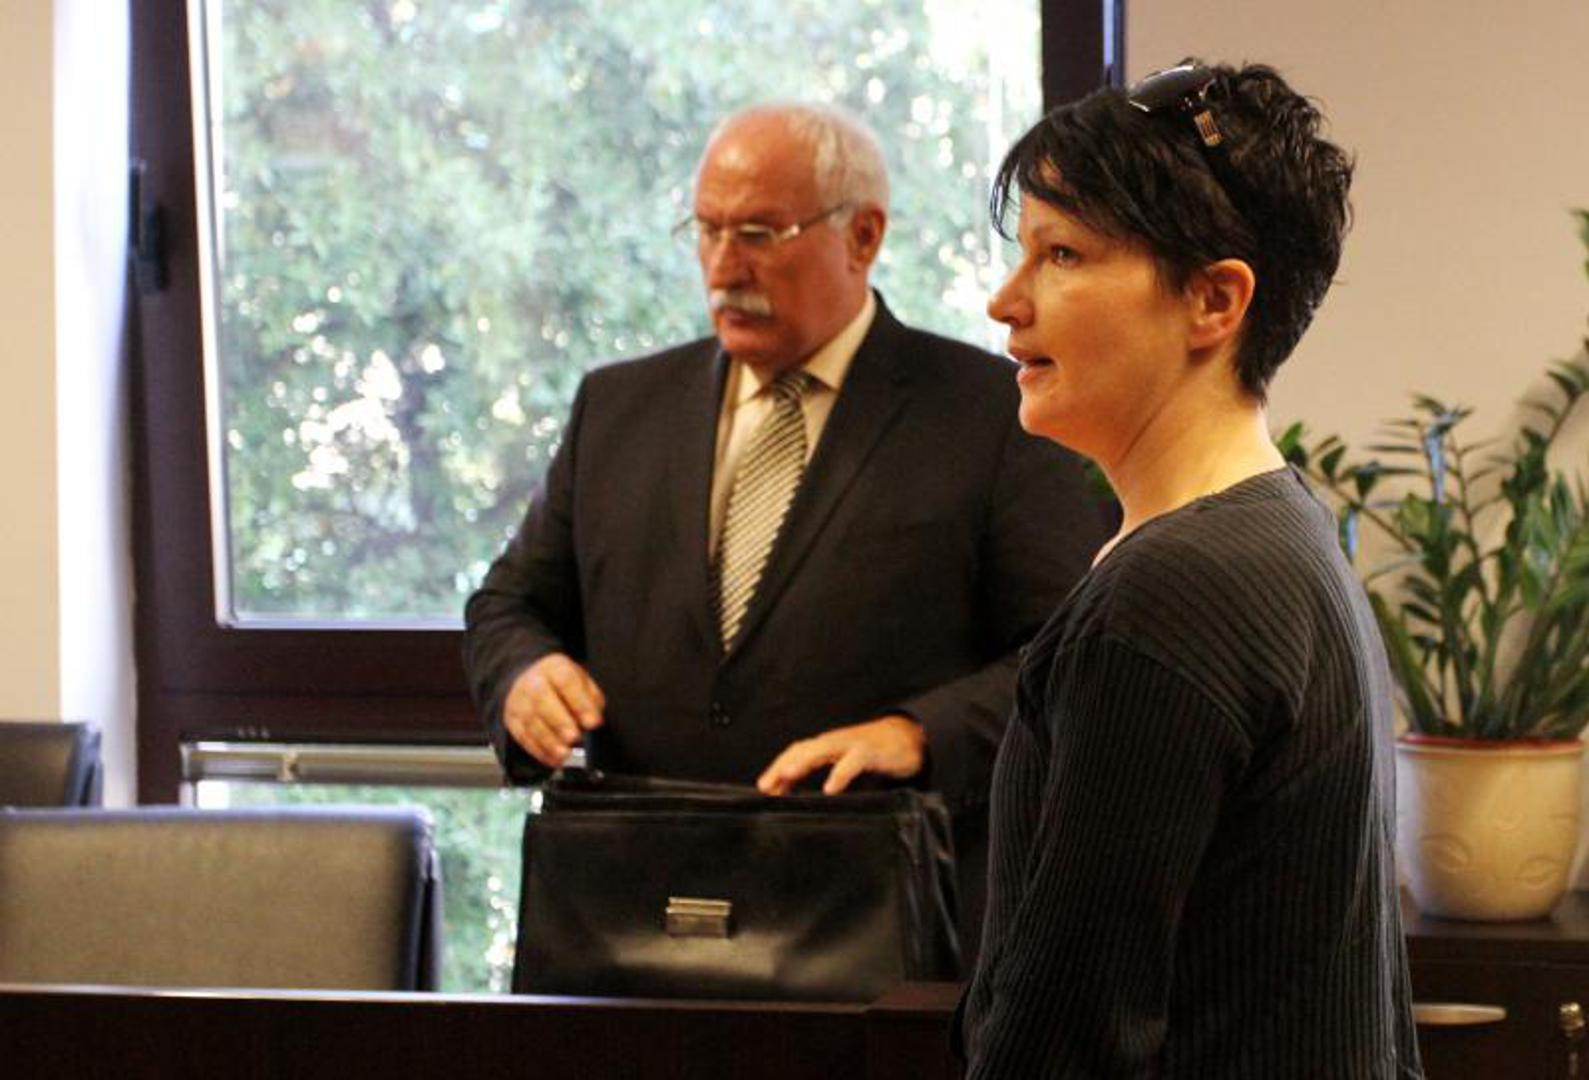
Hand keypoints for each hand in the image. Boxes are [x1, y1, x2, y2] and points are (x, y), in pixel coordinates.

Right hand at [503, 653, 605, 767]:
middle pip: (541, 699)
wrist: (530, 680)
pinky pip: (523, 737)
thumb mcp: (582, 681)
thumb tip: (593, 718)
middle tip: (574, 738)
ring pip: (531, 721)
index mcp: (554, 668)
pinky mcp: (512, 720)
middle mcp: (533, 682)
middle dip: (559, 721)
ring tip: (565, 753)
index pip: (566, 681)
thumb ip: (591, 699)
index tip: (592, 722)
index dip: (580, 702)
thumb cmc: (562, 684)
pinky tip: (554, 759)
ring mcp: (519, 701)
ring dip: (549, 741)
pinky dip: (539, 751)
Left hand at [756, 714, 926, 795]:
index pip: (796, 753)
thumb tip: (806, 795)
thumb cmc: (874, 752)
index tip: (763, 787)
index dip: (778, 768)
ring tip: (786, 776)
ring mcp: (852, 744)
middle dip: (782, 766)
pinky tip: (830, 788)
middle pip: (802, 749)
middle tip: (766, 785)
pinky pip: (853, 761)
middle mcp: (835, 742)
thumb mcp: (846, 763)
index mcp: (827, 747)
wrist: (909, 736)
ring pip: (822, 749)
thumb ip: (826, 775)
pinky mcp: (871, 752)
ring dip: (802, 762)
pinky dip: (840, 773)